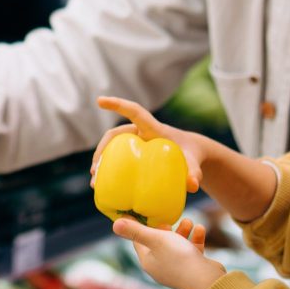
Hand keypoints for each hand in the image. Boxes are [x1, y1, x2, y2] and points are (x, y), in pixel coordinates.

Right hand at [92, 96, 209, 192]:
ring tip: (95, 183)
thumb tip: (192, 185)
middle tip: (95, 170)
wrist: (191, 155)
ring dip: (100, 163)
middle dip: (101, 150)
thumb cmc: (191, 154)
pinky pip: (116, 160)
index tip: (99, 101)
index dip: (117, 105)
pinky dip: (108, 172)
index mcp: (153, 128)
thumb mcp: (194, 161)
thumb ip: (195, 171)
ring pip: (112, 149)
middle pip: (115, 136)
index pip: (134, 111)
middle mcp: (140, 133)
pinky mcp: (134, 156)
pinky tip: (104, 188)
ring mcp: (135, 144)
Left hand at [113, 217, 224, 288]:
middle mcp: (160, 267)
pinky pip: (191, 250)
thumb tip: (114, 224)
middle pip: (159, 242)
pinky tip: (200, 229)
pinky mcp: (192, 268)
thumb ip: (136, 230)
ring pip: (177, 245)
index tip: (145, 210)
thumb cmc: (178, 258)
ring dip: (183, 231)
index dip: (141, 225)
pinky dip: (195, 239)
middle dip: (166, 227)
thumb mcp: (155, 239)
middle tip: (169, 217)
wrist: (206, 281)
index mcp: (148, 262)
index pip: (139, 241)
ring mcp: (177, 269)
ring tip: (188, 221)